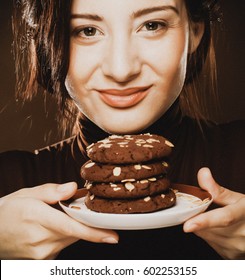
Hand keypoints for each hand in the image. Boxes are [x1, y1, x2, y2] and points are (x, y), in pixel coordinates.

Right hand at [0, 182, 117, 259]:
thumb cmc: (8, 211)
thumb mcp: (26, 194)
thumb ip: (51, 191)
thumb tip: (73, 188)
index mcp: (37, 219)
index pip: (71, 227)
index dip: (94, 233)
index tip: (113, 236)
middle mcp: (41, 240)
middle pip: (76, 231)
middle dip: (84, 220)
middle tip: (79, 208)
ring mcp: (42, 254)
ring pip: (71, 238)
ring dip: (73, 226)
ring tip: (56, 216)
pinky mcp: (43, 260)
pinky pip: (63, 244)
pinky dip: (64, 234)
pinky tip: (52, 227)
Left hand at [184, 168, 244, 258]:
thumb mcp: (238, 199)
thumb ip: (217, 189)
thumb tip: (202, 173)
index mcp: (244, 214)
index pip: (224, 218)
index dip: (204, 222)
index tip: (187, 226)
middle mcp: (242, 234)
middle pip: (208, 228)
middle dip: (200, 218)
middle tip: (204, 211)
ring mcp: (237, 248)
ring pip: (207, 237)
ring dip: (205, 228)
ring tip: (217, 221)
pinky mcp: (231, 256)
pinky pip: (211, 244)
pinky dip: (211, 236)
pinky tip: (221, 231)